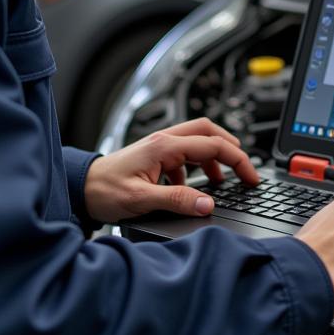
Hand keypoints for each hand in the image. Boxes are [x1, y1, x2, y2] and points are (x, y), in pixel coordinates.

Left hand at [83, 118, 259, 223]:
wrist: (82, 188)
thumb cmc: (104, 191)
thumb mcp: (142, 199)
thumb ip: (177, 200)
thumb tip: (208, 203)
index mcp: (164, 146)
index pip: (212, 144)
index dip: (237, 160)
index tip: (251, 176)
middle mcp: (163, 141)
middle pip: (208, 130)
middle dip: (230, 147)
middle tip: (245, 170)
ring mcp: (159, 146)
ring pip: (197, 140)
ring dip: (214, 157)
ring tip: (223, 181)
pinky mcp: (154, 155)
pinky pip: (185, 153)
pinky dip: (197, 166)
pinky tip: (194, 187)